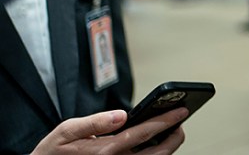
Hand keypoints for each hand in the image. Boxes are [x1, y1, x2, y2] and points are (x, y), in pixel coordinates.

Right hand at [32, 107, 187, 154]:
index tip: (182, 110)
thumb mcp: (66, 131)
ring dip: (169, 147)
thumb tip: (121, 114)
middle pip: (159, 153)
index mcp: (105, 150)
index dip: (166, 120)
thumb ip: (94, 122)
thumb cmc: (54, 152)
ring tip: (173, 131)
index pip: (144, 133)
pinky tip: (158, 143)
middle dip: (175, 136)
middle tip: (181, 122)